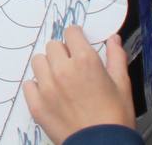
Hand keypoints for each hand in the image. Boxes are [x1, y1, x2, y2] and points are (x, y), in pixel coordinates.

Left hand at [24, 28, 134, 142]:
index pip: (71, 32)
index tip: (77, 44)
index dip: (76, 37)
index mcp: (85, 60)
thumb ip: (116, 57)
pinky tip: (50, 94)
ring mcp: (47, 87)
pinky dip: (37, 87)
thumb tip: (114, 40)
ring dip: (48, 66)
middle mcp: (62, 70)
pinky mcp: (37, 104)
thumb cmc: (115, 119)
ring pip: (38, 61)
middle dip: (62, 52)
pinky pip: (29, 84)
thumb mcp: (122, 84)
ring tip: (60, 79)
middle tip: (72, 65)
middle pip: (53, 45)